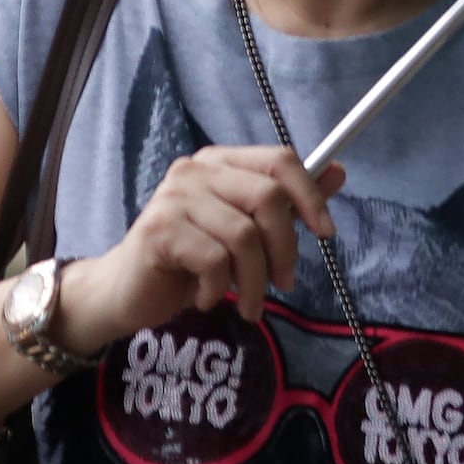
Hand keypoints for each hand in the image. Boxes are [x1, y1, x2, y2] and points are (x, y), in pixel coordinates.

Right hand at [61, 146, 345, 350]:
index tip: (326, 233)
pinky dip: (220, 289)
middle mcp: (196, 170)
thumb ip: (286, 201)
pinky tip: (206, 297)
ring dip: (255, 281)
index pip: (279, 159)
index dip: (310, 195)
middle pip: (268, 197)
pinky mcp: (160, 230)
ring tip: (249, 304)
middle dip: (285, 248)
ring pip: (244, 236)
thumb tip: (337, 171)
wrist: (126, 292)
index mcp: (220, 162)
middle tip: (283, 283)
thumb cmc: (189, 261)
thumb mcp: (243, 230)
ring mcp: (174, 197)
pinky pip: (215, 261)